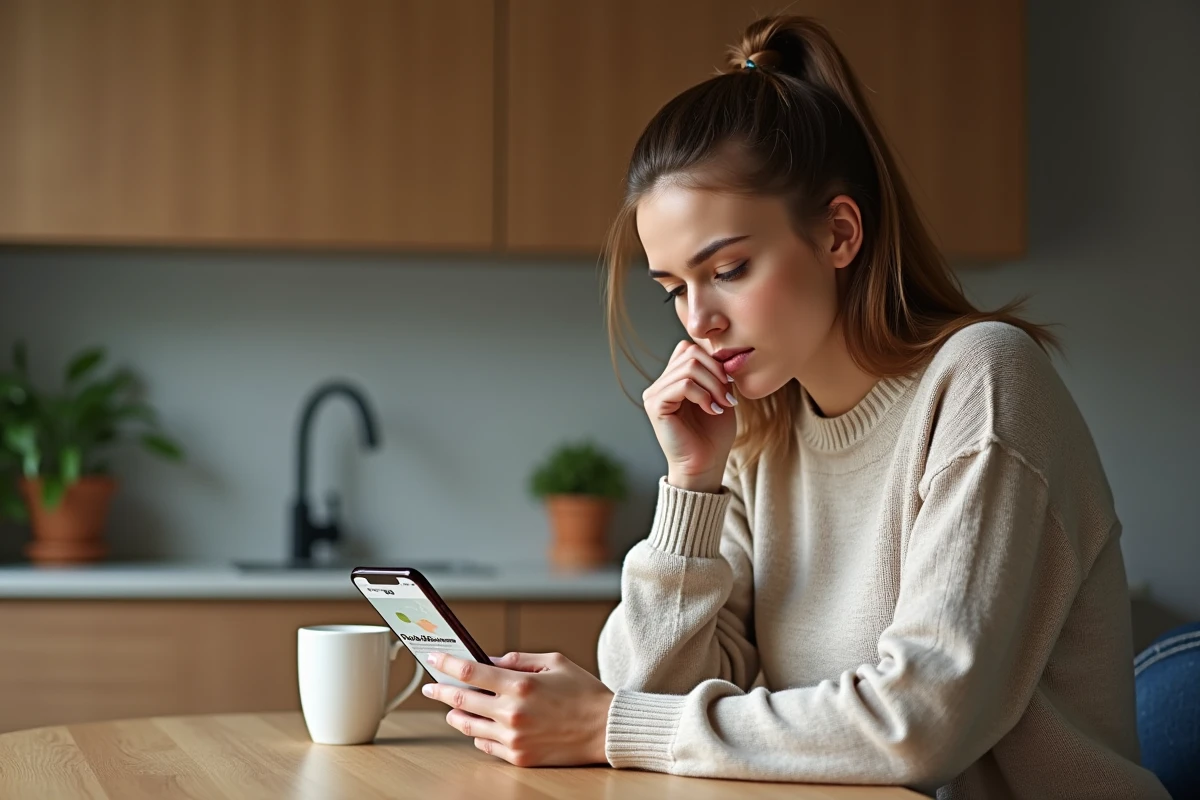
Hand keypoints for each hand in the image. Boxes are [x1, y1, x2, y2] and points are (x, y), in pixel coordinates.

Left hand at [422, 651, 613, 766]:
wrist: (605, 729)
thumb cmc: (584, 692)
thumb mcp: (553, 662)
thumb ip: (517, 660)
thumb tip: (487, 662)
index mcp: (521, 685)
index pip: (470, 672)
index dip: (447, 664)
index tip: (434, 659)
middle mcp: (512, 713)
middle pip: (461, 700)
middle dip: (440, 691)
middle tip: (430, 686)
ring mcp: (513, 738)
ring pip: (468, 726)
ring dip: (455, 714)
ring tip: (452, 706)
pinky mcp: (518, 757)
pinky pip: (485, 745)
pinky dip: (478, 733)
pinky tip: (479, 724)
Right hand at [643, 340, 736, 490]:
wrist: (705, 464)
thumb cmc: (713, 435)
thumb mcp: (721, 396)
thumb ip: (718, 373)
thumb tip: (724, 353)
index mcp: (673, 379)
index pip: (689, 349)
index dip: (713, 361)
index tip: (729, 384)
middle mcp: (660, 383)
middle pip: (690, 353)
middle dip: (716, 373)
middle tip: (728, 397)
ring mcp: (655, 393)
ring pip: (689, 368)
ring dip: (713, 386)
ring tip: (721, 405)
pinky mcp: (655, 405)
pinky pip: (683, 385)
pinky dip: (703, 395)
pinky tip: (712, 410)